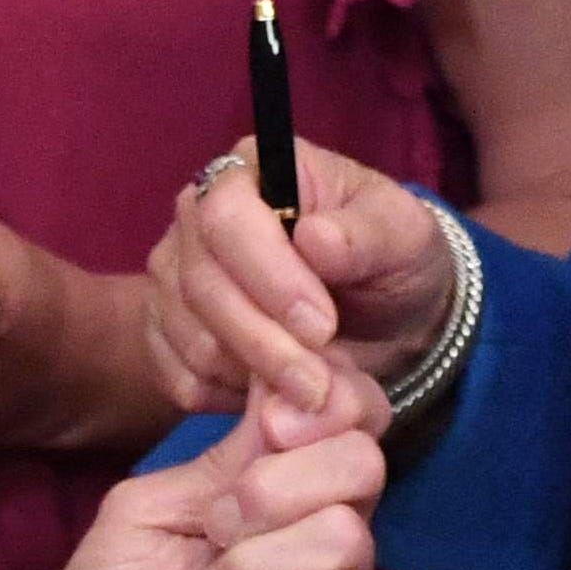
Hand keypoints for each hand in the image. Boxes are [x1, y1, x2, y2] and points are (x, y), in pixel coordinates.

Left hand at [2, 377, 394, 569]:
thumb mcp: (144, 512)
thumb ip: (220, 455)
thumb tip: (292, 394)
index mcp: (275, 484)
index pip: (344, 410)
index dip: (322, 396)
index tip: (269, 421)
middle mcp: (321, 531)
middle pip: (359, 458)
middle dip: (270, 489)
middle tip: (213, 535)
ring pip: (343, 535)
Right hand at [141, 137, 453, 417]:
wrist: (384, 320)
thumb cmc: (391, 260)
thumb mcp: (405, 237)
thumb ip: (367, 234)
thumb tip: (315, 238)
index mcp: (251, 170)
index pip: (226, 217)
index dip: (269, 277)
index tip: (323, 327)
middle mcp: (197, 213)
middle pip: (202, 284)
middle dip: (265, 343)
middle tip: (320, 385)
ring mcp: (173, 274)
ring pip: (192, 338)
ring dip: (253, 376)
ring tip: (311, 387)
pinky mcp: (164, 332)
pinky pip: (181, 379)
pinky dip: (231, 399)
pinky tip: (275, 393)